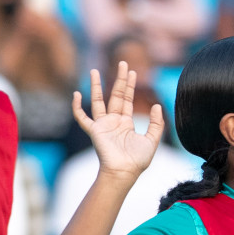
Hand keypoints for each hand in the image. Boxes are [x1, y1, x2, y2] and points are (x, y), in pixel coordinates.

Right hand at [71, 61, 160, 180]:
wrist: (124, 172)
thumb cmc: (138, 161)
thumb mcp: (152, 140)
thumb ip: (156, 123)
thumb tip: (157, 105)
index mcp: (126, 123)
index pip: (128, 99)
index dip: (130, 85)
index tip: (132, 71)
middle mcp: (114, 121)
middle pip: (116, 95)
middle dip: (119, 79)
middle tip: (122, 62)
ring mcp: (103, 125)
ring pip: (98, 101)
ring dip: (96, 86)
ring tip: (94, 70)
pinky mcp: (94, 131)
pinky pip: (82, 117)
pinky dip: (77, 107)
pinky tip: (76, 94)